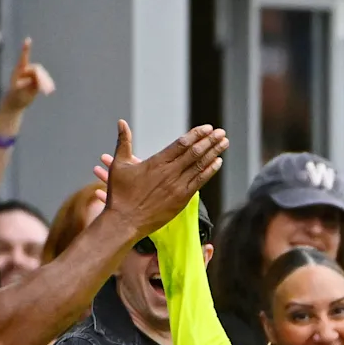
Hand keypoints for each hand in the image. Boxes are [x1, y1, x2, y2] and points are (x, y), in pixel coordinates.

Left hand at [0, 39, 53, 130]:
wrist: (15, 103)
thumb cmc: (15, 97)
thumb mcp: (20, 92)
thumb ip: (28, 85)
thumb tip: (37, 79)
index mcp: (19, 71)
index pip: (24, 58)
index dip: (26, 49)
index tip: (28, 39)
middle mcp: (26, 70)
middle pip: (36, 70)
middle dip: (41, 77)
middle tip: (45, 87)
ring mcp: (31, 75)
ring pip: (41, 75)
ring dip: (45, 81)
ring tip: (47, 90)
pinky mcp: (36, 80)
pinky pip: (43, 80)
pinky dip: (46, 84)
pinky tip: (49, 89)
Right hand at [98, 121, 227, 235]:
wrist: (124, 221)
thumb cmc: (120, 194)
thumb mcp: (119, 164)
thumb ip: (123, 142)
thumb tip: (122, 122)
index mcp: (157, 162)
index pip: (182, 143)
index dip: (196, 134)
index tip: (207, 128)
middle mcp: (170, 172)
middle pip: (195, 152)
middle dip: (210, 141)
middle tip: (221, 132)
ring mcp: (177, 186)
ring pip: (200, 166)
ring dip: (214, 153)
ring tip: (224, 143)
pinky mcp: (181, 200)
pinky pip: (199, 182)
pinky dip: (209, 171)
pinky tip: (218, 162)